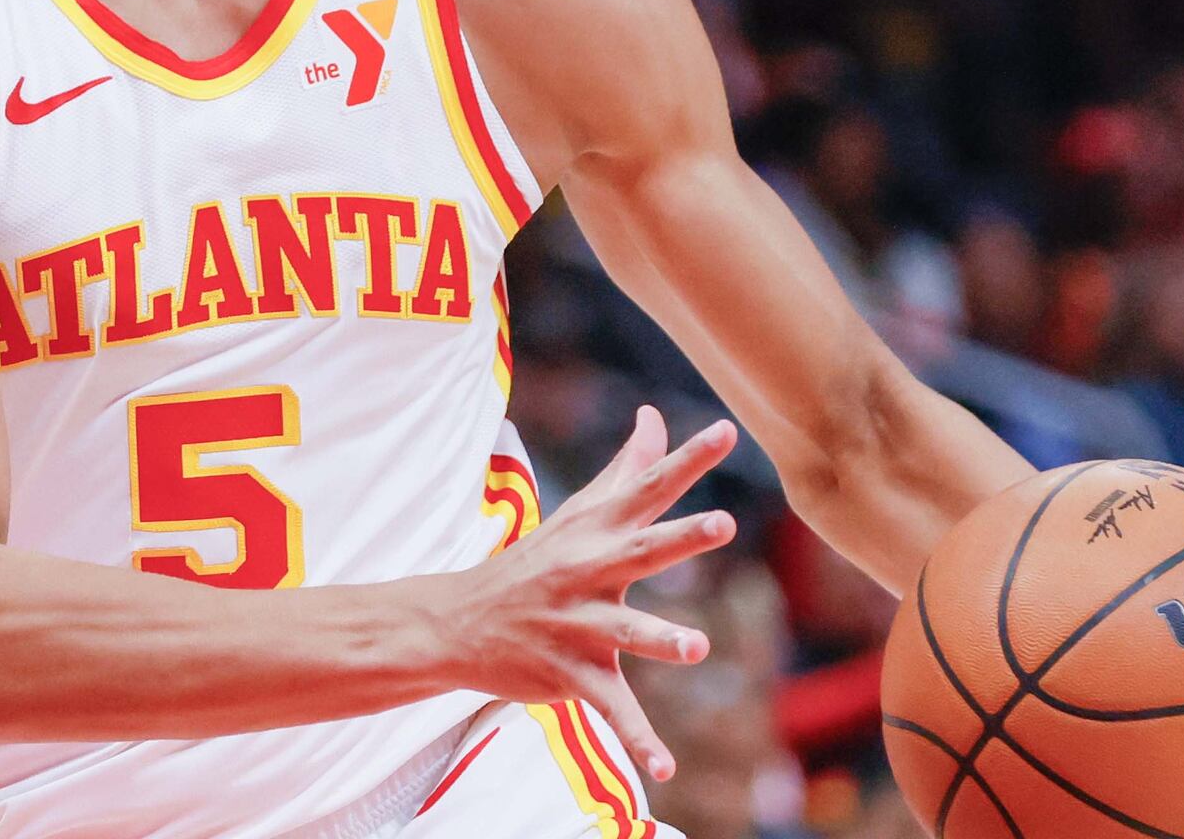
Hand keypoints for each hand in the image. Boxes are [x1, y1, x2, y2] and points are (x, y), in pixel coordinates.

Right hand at [434, 407, 740, 781]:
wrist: (457, 622)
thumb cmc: (535, 563)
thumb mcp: (578, 513)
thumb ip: (625, 468)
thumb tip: (653, 414)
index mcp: (597, 532)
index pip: (648, 488)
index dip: (688, 460)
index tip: (725, 431)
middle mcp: (590, 572)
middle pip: (643, 551)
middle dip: (682, 538)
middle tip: (723, 523)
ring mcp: (579, 624)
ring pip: (626, 632)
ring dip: (661, 639)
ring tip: (697, 647)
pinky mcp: (571, 674)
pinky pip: (611, 710)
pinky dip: (639, 741)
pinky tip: (666, 768)